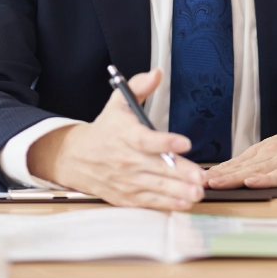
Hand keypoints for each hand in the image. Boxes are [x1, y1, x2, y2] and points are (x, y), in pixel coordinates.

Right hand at [27, 68, 206, 209]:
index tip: (184, 143)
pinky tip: (184, 203)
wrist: (77, 157)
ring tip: (197, 192)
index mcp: (125, 135)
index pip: (146, 139)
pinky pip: (149, 202)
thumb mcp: (118, 103)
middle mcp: (126, 159)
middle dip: (180, 173)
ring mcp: (127, 180)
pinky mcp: (127, 196)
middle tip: (199, 176)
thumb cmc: (105, 130)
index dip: (166, 142)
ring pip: (155, 187)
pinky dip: (167, 204)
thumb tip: (156, 73)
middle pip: (156, 168)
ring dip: (178, 192)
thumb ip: (139, 87)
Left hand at [204, 125, 276, 188]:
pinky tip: (253, 183)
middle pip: (243, 166)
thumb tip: (238, 178)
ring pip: (258, 169)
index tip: (200, 178)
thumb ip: (264, 163)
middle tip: (199, 183)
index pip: (238, 162)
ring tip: (217, 184)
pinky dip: (267, 178)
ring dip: (235, 177)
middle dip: (221, 175)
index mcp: (268, 149)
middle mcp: (275, 151)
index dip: (219, 170)